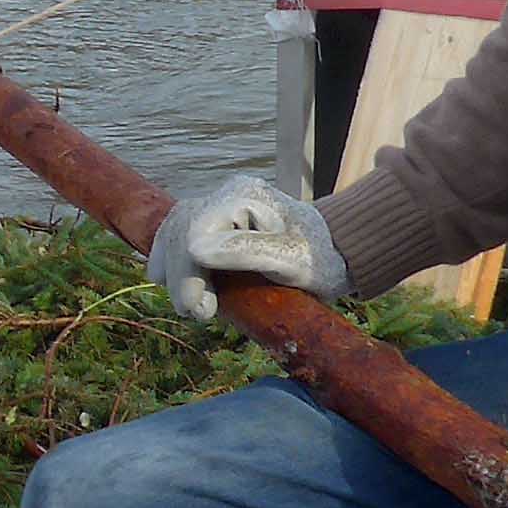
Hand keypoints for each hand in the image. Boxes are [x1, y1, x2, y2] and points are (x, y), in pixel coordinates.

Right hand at [147, 174, 349, 323]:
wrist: (335, 252)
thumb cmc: (322, 258)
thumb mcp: (293, 259)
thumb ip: (247, 251)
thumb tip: (195, 250)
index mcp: (244, 195)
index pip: (193, 231)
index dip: (189, 272)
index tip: (203, 310)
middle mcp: (226, 194)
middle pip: (178, 231)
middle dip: (180, 276)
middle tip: (198, 313)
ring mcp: (217, 206)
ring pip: (172, 233)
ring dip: (173, 272)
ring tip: (192, 305)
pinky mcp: (213, 222)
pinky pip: (176, 236)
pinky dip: (172, 262)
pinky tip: (180, 284)